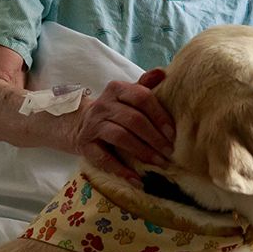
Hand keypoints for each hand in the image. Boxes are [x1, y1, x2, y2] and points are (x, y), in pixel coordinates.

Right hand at [72, 69, 174, 184]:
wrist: (80, 124)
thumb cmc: (116, 110)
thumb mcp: (129, 94)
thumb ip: (146, 85)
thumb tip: (163, 72)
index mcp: (117, 89)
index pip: (142, 98)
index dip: (159, 115)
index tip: (172, 133)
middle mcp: (103, 105)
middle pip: (133, 119)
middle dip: (154, 137)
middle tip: (169, 152)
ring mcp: (93, 125)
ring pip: (120, 137)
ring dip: (142, 152)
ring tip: (158, 163)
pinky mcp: (85, 145)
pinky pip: (104, 158)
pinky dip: (121, 170)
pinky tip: (137, 179)